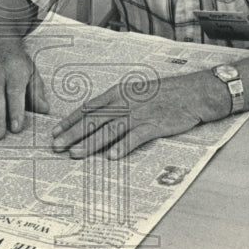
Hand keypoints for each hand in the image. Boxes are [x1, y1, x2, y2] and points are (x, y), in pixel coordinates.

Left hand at [51, 71, 223, 159]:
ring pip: (110, 130)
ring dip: (91, 143)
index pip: (88, 108)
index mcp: (118, 93)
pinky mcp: (155, 125)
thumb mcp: (135, 92)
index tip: (54, 131)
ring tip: (75, 154)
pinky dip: (123, 147)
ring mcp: (140, 114)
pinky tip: (112, 157)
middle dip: (72, 134)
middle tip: (56, 146)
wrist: (193, 92)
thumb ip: (115, 103)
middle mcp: (125, 103)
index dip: (70, 120)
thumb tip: (94, 117)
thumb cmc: (163, 93)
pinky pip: (136, 137)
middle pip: (94, 120)